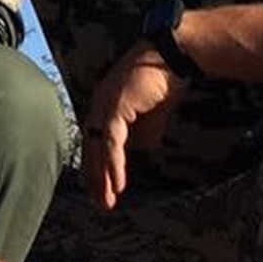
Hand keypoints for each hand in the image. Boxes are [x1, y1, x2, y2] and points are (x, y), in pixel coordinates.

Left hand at [84, 46, 181, 210]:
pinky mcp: (115, 109)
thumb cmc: (163, 81)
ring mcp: (104, 106)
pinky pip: (111, 144)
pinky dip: (114, 166)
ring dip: (103, 178)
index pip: (94, 142)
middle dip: (94, 178)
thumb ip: (144, 133)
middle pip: (91, 149)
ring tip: (106, 201)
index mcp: (104, 106)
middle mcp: (98, 106)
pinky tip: (118, 184)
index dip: (96, 166)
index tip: (100, 188)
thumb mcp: (153, 115)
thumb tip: (141, 150)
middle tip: (98, 203)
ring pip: (98, 149)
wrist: (171, 58)